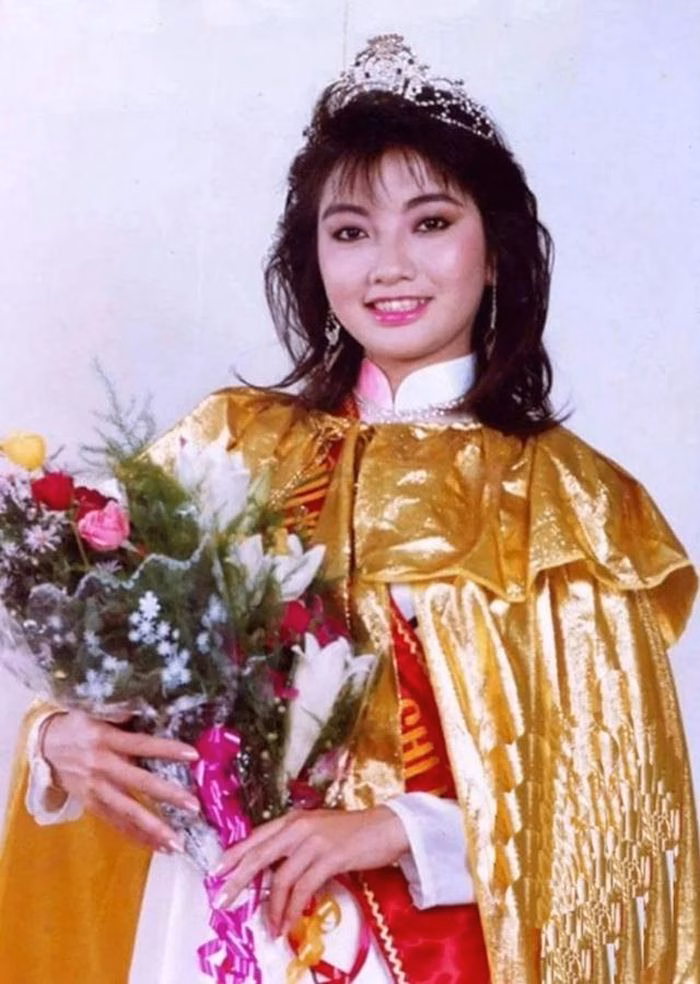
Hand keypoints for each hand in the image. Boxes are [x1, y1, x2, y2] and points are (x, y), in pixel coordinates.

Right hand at [41, 709, 199, 853]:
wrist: (43, 746)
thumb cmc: (77, 724)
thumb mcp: (96, 711)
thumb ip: (123, 713)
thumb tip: (152, 707)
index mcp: (106, 739)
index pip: (142, 745)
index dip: (166, 749)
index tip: (193, 755)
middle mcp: (102, 766)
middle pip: (139, 783)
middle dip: (167, 795)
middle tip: (194, 806)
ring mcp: (95, 788)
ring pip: (127, 811)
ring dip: (153, 828)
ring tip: (178, 842)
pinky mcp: (89, 804)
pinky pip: (115, 823)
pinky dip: (136, 836)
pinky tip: (157, 846)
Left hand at [212, 806, 409, 936]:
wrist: (387, 827)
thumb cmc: (354, 832)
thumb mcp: (318, 831)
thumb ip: (295, 844)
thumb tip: (273, 870)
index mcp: (293, 818)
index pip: (256, 837)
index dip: (234, 855)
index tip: (217, 872)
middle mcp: (298, 826)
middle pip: (259, 855)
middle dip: (238, 880)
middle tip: (223, 899)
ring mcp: (313, 841)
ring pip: (281, 879)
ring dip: (273, 907)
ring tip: (271, 927)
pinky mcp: (329, 857)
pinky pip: (302, 889)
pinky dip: (293, 909)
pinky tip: (290, 922)